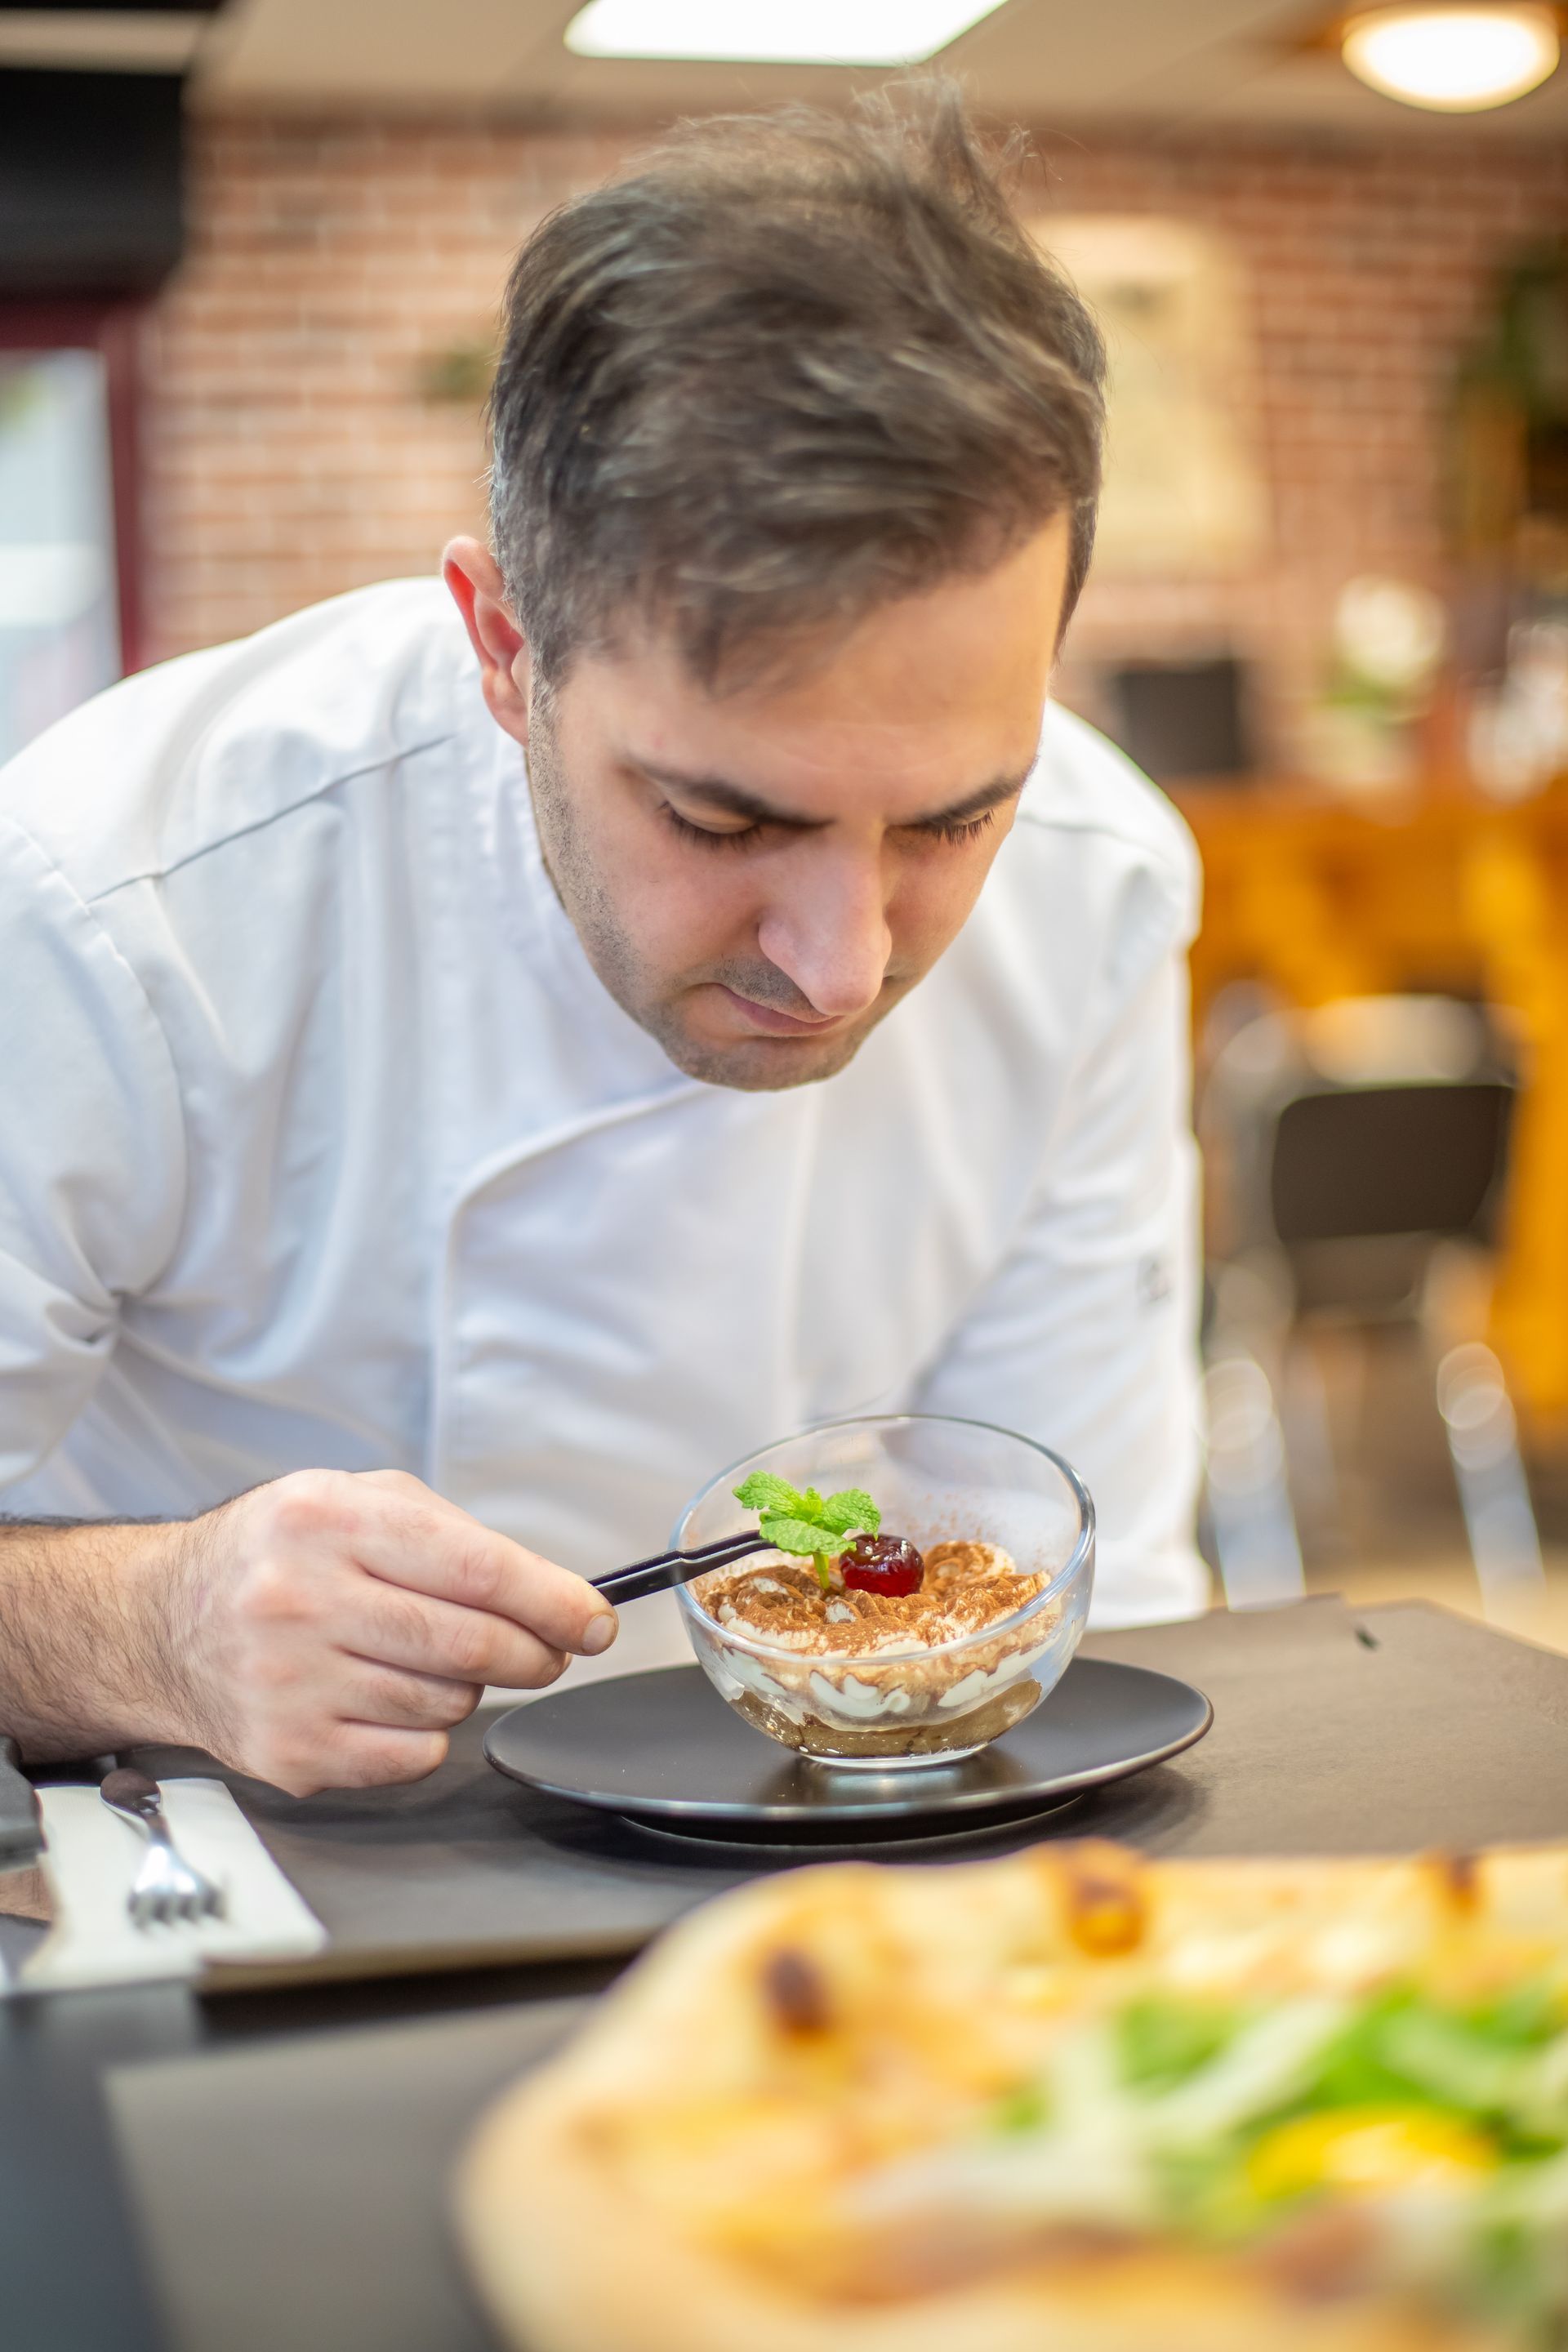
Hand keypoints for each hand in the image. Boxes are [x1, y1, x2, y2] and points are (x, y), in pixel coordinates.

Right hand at [157, 1469, 616, 1795]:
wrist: (162, 1622)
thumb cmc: (277, 1555)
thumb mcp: (356, 1499)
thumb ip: (453, 1535)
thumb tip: (554, 1596)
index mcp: (328, 1520)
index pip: (477, 1570)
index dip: (554, 1602)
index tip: (594, 1622)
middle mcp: (302, 1600)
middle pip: (472, 1646)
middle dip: (535, 1653)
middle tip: (548, 1650)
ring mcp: (291, 1683)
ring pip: (448, 1703)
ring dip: (468, 1688)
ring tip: (425, 1659)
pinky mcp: (288, 1752)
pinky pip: (412, 1754)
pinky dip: (427, 1731)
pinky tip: (390, 1698)